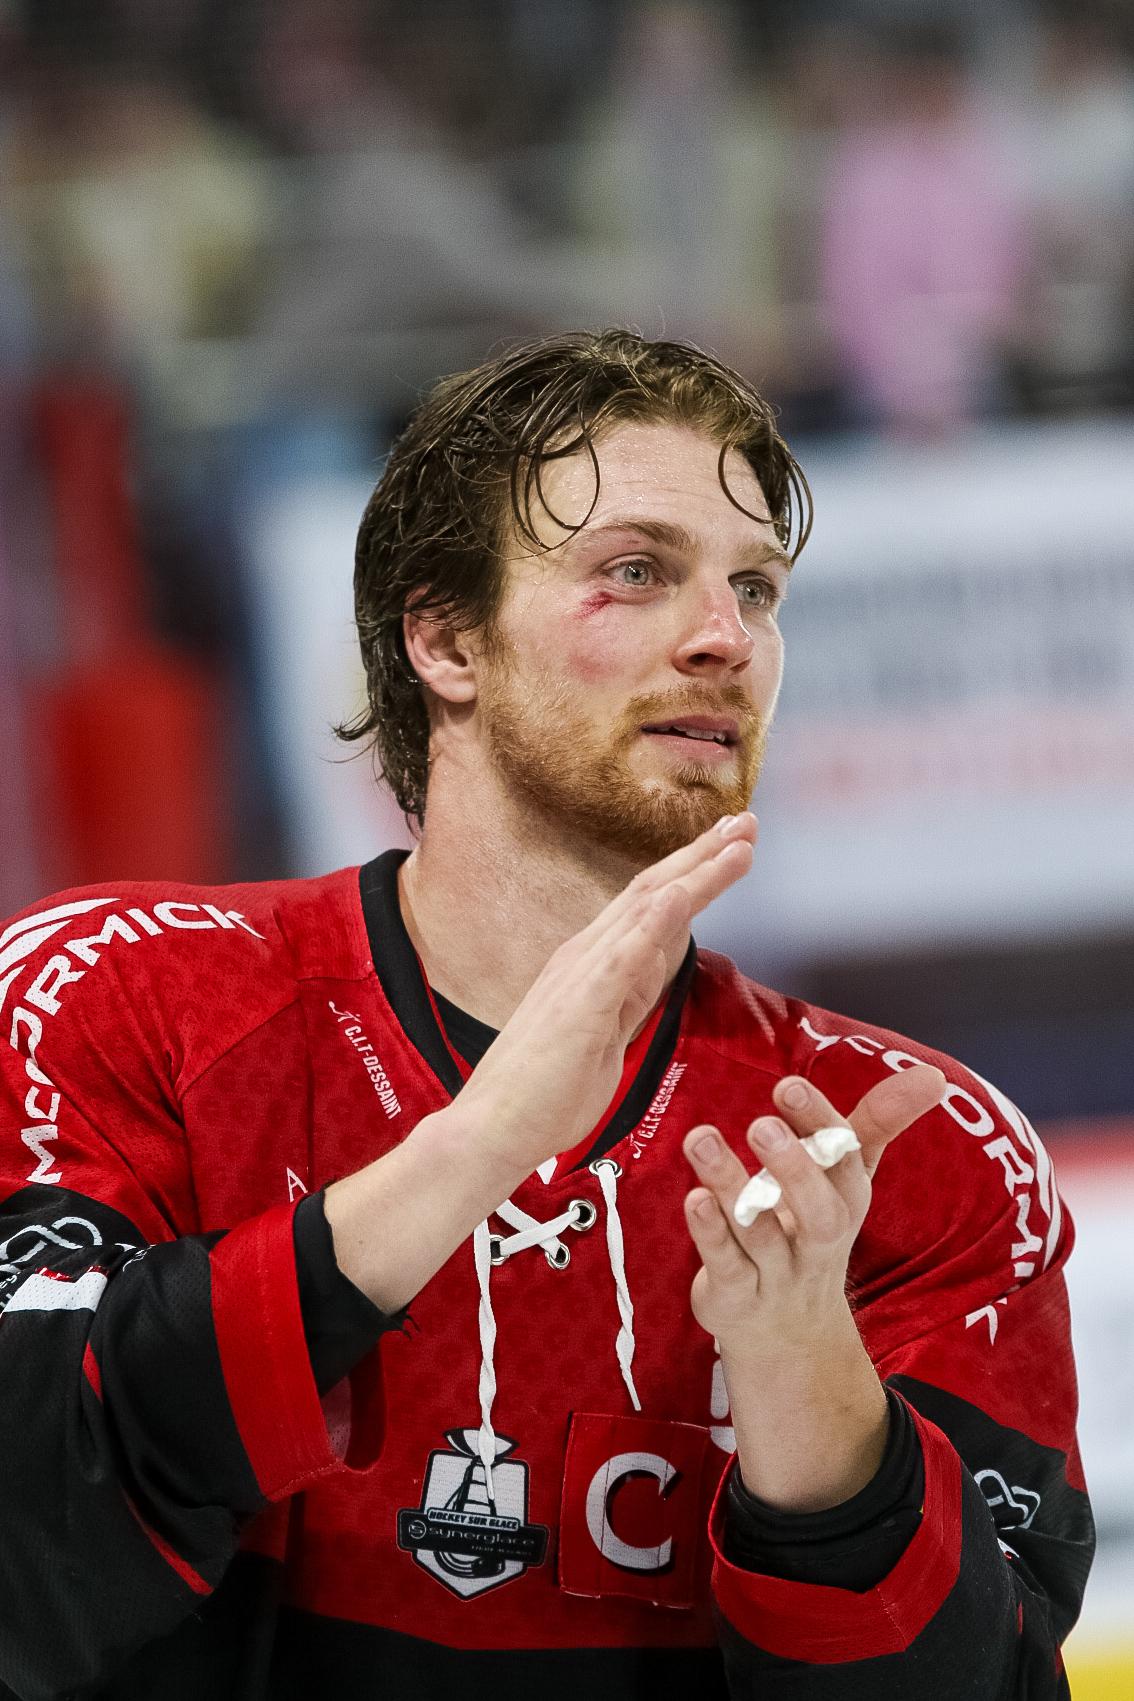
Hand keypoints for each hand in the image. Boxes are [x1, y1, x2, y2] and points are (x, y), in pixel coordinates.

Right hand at [458, 812, 757, 1176]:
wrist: (493, 1129)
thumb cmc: (546, 1092)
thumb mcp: (606, 1033)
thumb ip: (631, 992)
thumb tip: (660, 957)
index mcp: (591, 964)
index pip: (651, 906)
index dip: (695, 872)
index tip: (732, 846)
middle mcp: (584, 956)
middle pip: (653, 891)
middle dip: (703, 855)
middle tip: (746, 822)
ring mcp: (579, 977)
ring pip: (645, 910)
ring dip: (694, 873)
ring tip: (735, 843)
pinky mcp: (579, 1006)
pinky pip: (621, 958)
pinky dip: (653, 922)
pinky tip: (681, 894)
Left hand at [682, 1065, 944, 1364]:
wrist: (789, 1333)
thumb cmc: (814, 1226)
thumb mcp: (847, 1177)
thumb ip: (878, 1122)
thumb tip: (934, 1074)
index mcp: (845, 1202)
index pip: (844, 1163)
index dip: (818, 1124)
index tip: (788, 1086)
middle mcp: (818, 1240)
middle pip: (818, 1212)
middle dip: (794, 1167)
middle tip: (761, 1124)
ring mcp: (777, 1273)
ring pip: (758, 1235)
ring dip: (731, 1186)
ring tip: (702, 1139)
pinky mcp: (736, 1297)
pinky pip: (727, 1267)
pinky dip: (710, 1234)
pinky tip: (694, 1197)